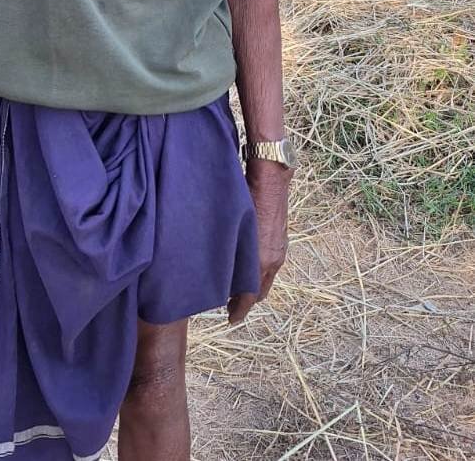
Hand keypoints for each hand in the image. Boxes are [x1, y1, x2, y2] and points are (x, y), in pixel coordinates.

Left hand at [227, 158, 291, 324]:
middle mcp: (274, 259)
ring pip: (266, 277)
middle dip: (247, 301)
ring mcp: (280, 249)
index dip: (240, 309)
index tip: (231, 319)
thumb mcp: (232, 228)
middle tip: (231, 306)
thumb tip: (217, 269)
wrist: (270, 178)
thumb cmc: (246, 199)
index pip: (251, 297)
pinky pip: (271, 264)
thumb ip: (228, 252)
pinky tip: (249, 263)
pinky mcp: (281, 238)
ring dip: (254, 286)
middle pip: (261, 291)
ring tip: (238, 287)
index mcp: (261, 261)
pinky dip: (260, 271)